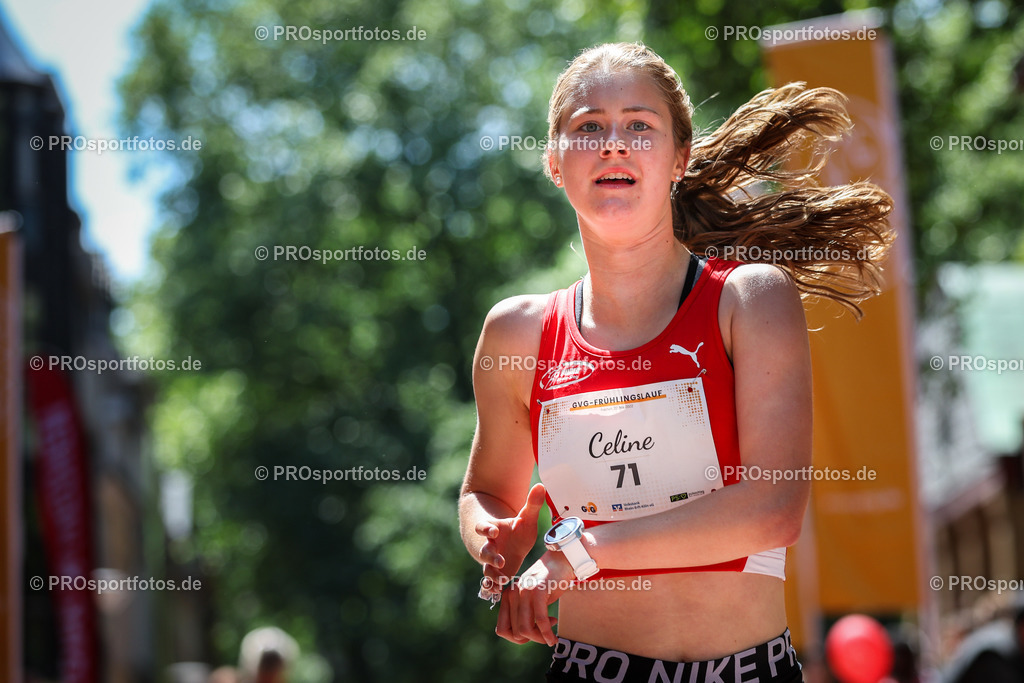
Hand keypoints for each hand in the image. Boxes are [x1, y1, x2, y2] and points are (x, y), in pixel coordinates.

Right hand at [476, 483, 547, 600]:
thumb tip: (541, 485)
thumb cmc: (518, 530)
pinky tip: (497, 592)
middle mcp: (489, 546)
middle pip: (484, 551)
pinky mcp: (495, 574)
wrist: (511, 543)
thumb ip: (533, 503)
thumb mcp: (526, 517)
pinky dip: (491, 587)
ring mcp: (490, 561)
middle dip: (490, 556)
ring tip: (499, 581)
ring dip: (491, 575)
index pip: (483, 527)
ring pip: (486, 569)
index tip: (493, 531)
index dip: (486, 529)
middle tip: (500, 561)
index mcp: (493, 530)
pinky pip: (489, 581)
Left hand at [495, 550, 572, 645]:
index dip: (516, 639)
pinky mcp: (538, 590)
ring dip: (539, 638)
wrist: (562, 560)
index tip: (531, 636)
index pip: (502, 630)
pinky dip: (547, 633)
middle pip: (515, 632)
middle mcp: (512, 594)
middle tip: (544, 636)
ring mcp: (524, 591)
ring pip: (526, 629)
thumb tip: (521, 637)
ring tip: (550, 636)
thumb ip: (523, 614)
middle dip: (531, 639)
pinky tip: (553, 638)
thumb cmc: (549, 583)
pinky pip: (540, 620)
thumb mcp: (531, 600)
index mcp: (507, 597)